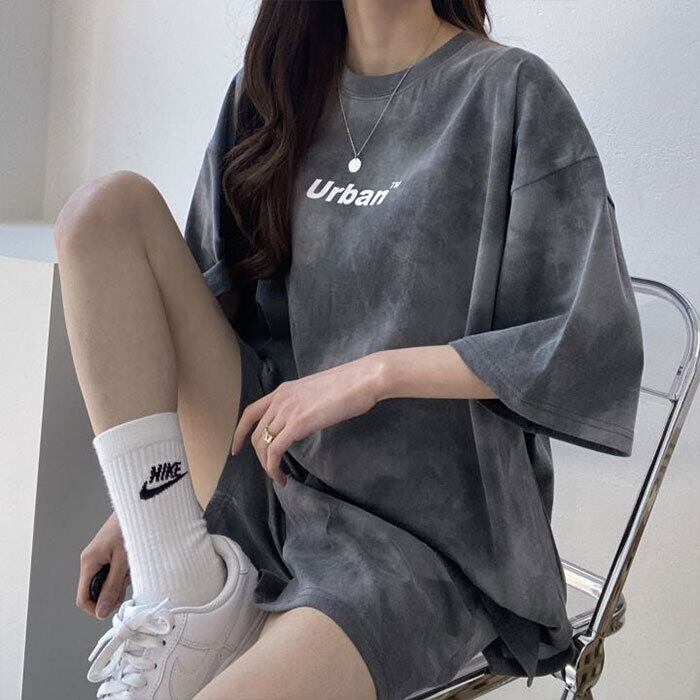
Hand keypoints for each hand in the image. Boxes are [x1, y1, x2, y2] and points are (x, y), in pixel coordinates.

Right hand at [76, 511, 129, 619]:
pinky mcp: (108, 552)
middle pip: (96, 591)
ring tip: (133, 566)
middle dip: (112, 592)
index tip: (113, 608)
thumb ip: (112, 587)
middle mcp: (90, 560)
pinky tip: (133, 562)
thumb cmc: (131, 528)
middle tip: (128, 580)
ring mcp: (99, 556)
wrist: (139, 507)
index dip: (97, 608)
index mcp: (89, 562)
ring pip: (106, 581)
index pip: (83, 599)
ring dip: (121, 580)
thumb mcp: (123, 561)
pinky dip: (124, 571)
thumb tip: (101, 612)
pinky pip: (113, 571)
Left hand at [231, 353, 385, 486]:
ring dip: (267, 466)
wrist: (362, 379)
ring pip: (263, 445)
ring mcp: (287, 411)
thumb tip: (305, 419)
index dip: (240, 432)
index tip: (236, 448)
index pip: (251, 412)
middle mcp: (280, 400)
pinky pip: (275, 451)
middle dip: (259, 456)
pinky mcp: (297, 425)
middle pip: (256, 433)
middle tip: (271, 470)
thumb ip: (304, 404)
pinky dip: (273, 468)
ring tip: (278, 478)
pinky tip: (282, 477)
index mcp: (283, 390)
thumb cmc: (349, 385)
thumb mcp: (317, 392)